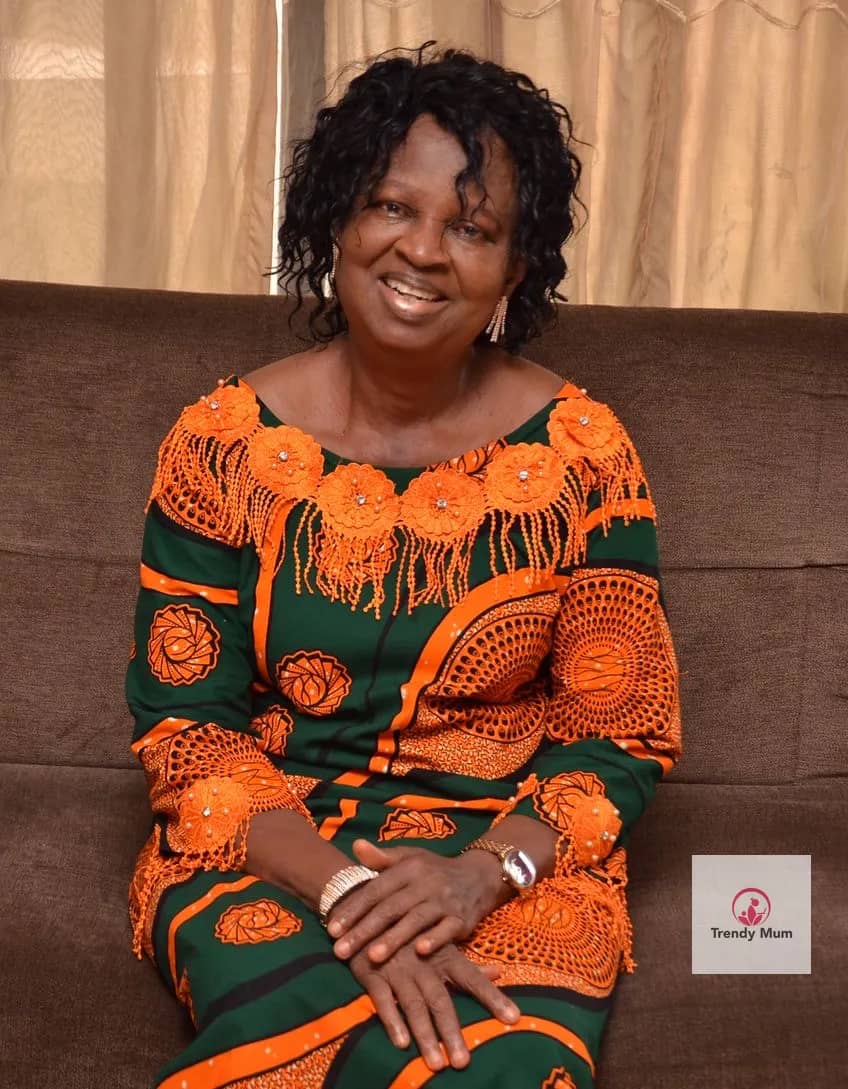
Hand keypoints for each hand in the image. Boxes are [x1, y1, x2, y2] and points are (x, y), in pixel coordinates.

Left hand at [328, 839, 505, 964]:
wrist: (479, 875)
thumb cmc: (434, 870)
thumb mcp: (410, 858)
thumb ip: (382, 858)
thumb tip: (355, 846)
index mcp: (409, 868)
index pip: (376, 890)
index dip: (354, 909)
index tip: (332, 929)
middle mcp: (425, 882)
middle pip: (391, 908)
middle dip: (364, 930)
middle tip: (340, 951)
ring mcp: (445, 900)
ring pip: (415, 920)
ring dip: (394, 939)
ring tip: (372, 957)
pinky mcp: (462, 918)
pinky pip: (447, 929)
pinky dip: (435, 939)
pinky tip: (421, 953)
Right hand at [348, 940, 518, 1071]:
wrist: (370, 913)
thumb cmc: (412, 934)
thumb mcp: (441, 944)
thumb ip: (469, 964)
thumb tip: (499, 972)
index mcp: (444, 956)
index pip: (473, 979)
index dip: (493, 997)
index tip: (513, 1017)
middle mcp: (424, 964)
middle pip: (441, 1001)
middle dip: (451, 1032)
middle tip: (463, 1062)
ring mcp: (399, 969)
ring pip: (414, 1005)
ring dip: (425, 1035)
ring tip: (436, 1064)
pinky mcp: (373, 973)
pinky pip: (383, 999)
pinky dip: (392, 1020)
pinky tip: (402, 1043)